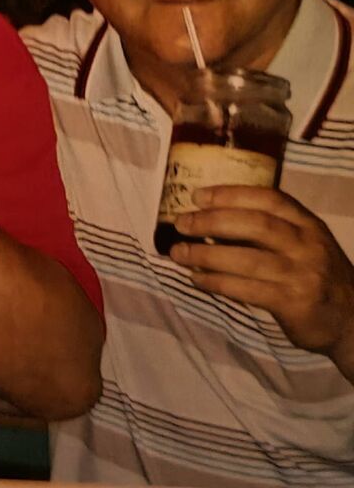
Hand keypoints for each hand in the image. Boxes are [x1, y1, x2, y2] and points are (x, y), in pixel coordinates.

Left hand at [171, 186, 353, 360]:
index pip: (268, 199)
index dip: (230, 194)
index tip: (196, 195)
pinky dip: (216, 283)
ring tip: (178, 252)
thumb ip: (267, 230)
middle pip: (255, 224)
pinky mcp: (292, 303)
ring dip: (205, 255)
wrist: (352, 321)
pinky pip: (246, 289)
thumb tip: (207, 219)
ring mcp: (301, 274)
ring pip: (246, 259)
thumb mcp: (302, 243)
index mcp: (307, 223)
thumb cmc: (314, 274)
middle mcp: (307, 245)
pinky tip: (196, 279)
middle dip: (212, 221)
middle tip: (181, 223)